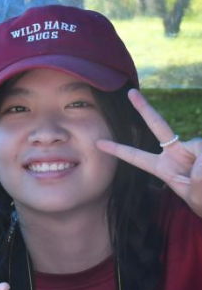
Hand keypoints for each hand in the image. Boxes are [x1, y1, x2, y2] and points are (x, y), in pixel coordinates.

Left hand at [97, 89, 201, 215]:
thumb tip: (201, 161)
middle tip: (130, 92)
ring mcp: (193, 147)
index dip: (118, 150)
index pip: (136, 157)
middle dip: (144, 109)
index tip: (98, 143)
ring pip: (198, 149)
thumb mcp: (196, 196)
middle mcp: (175, 152)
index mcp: (162, 168)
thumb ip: (197, 180)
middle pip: (158, 126)